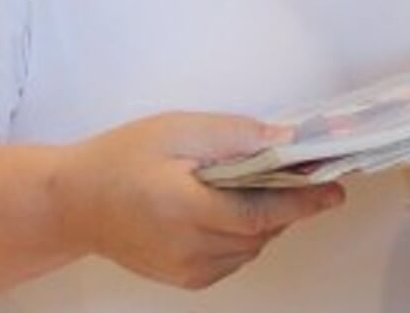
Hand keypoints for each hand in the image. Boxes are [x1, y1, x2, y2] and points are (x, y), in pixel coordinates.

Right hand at [53, 112, 343, 289]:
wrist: (74, 203)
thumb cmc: (120, 160)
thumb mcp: (177, 130)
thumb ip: (233, 135)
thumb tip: (284, 140)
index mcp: (185, 207)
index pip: (262, 212)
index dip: (304, 201)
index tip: (335, 189)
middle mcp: (188, 247)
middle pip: (262, 230)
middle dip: (288, 203)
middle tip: (303, 173)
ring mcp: (187, 269)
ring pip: (252, 247)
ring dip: (266, 219)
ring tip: (258, 186)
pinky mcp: (185, 279)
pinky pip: (234, 258)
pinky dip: (245, 235)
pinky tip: (230, 208)